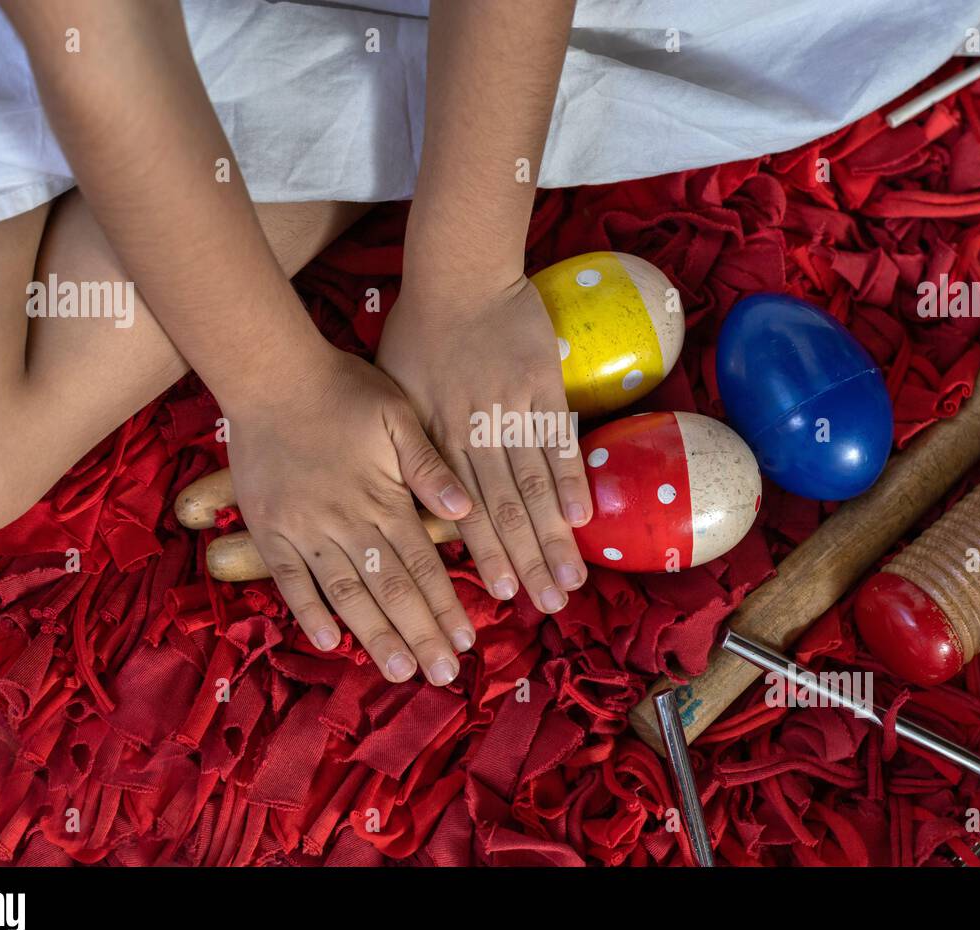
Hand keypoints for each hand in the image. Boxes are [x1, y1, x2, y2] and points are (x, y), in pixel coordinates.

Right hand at [224, 346, 475, 684]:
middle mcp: (347, 523)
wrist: (270, 374)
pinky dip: (309, 612)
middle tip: (443, 674)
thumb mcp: (398, 416)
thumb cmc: (342, 390)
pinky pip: (291, 579)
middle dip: (420, 636)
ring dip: (374, 636)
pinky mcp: (270, 528)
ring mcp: (305, 529)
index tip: (466, 642)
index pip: (423, 566)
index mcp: (384, 499)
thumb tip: (463, 512)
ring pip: (346, 594)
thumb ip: (429, 467)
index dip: (445, 607)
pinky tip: (328, 642)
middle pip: (391, 590)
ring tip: (400, 671)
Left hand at [377, 273, 592, 613]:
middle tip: (548, 607)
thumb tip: (423, 501)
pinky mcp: (544, 387)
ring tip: (571, 579)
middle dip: (527, 562)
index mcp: (437, 437)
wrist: (460, 272)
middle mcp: (476, 432)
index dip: (486, 555)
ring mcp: (513, 410)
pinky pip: (558, 442)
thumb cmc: (420, 332)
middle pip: (506, 509)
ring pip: (535, 485)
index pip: (465, 509)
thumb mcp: (396, 392)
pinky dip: (571, 481)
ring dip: (554, 537)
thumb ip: (411, 447)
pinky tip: (583, 518)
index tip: (503, 596)